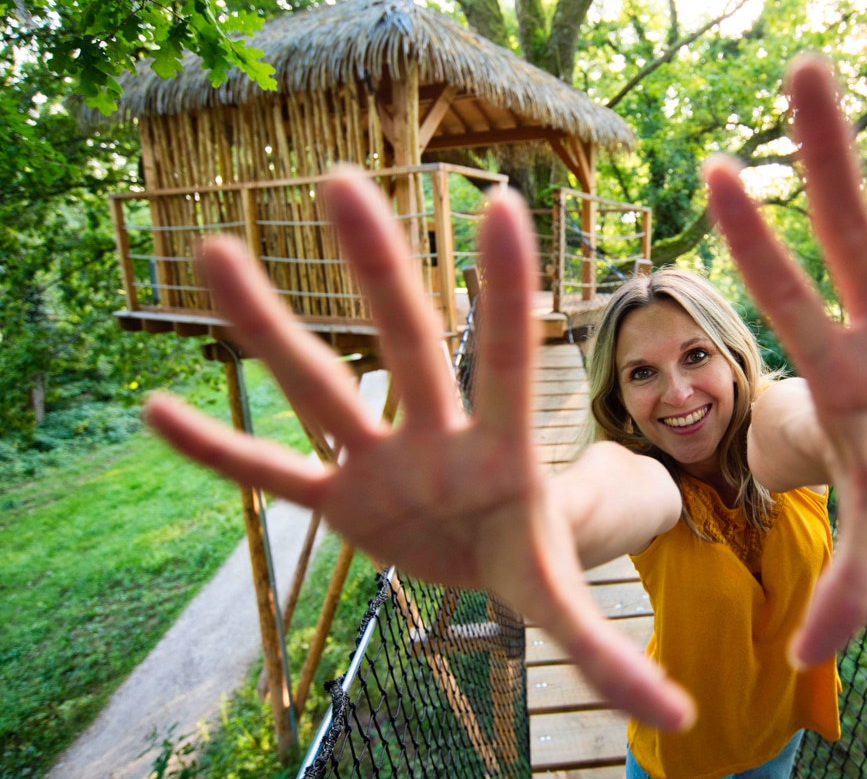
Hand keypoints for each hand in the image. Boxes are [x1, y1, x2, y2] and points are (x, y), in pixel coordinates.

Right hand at [144, 169, 693, 730]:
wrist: (483, 557)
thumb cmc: (528, 557)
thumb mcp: (559, 603)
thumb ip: (606, 652)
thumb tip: (675, 715)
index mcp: (500, 451)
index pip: (504, 361)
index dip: (503, 294)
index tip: (501, 206)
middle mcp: (434, 438)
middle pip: (405, 345)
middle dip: (377, 270)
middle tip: (339, 183)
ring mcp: (378, 465)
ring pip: (320, 392)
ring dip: (270, 330)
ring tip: (219, 254)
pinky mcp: (336, 504)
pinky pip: (271, 478)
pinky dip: (221, 455)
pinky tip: (157, 413)